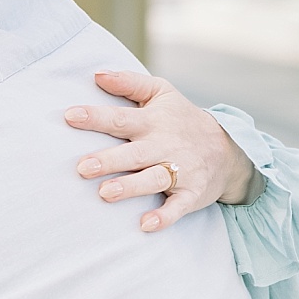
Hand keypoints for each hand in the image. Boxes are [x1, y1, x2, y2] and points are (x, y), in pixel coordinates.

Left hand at [63, 71, 262, 233]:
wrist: (229, 149)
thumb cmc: (181, 119)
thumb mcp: (161, 92)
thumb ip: (129, 82)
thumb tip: (96, 73)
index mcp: (153, 121)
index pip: (121, 118)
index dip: (96, 117)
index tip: (70, 116)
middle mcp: (165, 146)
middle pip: (134, 153)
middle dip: (109, 160)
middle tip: (82, 167)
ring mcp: (180, 171)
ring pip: (153, 179)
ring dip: (131, 187)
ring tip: (105, 193)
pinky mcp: (191, 194)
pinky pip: (178, 207)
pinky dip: (164, 217)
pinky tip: (145, 225)